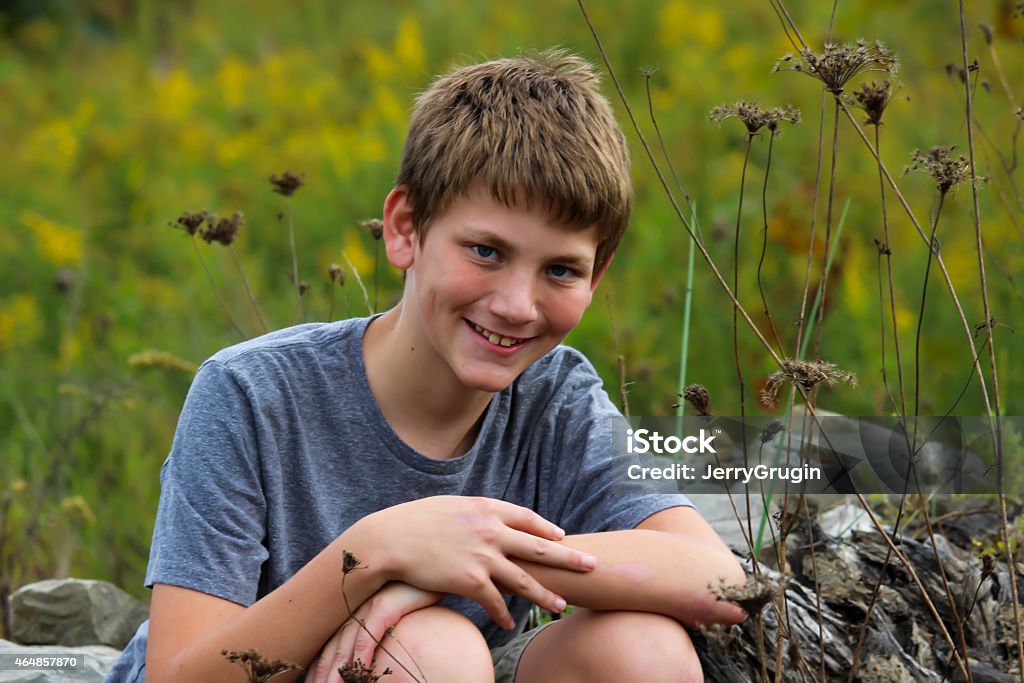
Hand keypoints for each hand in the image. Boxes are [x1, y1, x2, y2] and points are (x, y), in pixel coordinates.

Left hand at [308, 582, 440, 682]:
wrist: (430, 565)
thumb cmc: (411, 597)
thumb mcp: (386, 615)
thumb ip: (372, 634)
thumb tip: (363, 660)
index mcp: (350, 613)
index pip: (326, 647)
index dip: (316, 668)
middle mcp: (354, 609)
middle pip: (331, 649)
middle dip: (321, 674)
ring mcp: (368, 605)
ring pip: (346, 644)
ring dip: (337, 671)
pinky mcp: (386, 604)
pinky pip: (370, 633)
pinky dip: (362, 654)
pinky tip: (359, 671)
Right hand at [355, 495, 595, 628]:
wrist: (389, 540)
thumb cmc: (413, 521)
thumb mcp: (450, 505)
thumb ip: (472, 512)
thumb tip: (484, 517)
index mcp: (486, 508)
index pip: (526, 517)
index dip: (545, 528)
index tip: (561, 536)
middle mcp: (490, 530)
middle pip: (539, 547)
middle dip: (568, 558)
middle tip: (591, 566)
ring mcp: (483, 556)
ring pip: (524, 579)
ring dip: (545, 594)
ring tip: (562, 604)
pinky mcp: (470, 580)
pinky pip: (495, 601)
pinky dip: (504, 613)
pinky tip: (510, 623)